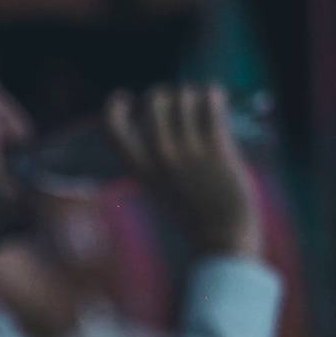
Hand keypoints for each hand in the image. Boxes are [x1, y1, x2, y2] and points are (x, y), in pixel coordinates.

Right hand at [106, 85, 260, 260]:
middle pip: (155, 100)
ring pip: (185, 97)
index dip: (114, 106)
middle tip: (182, 104)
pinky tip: (217, 98)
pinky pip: (211, 104)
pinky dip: (213, 95)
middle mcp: (160, 157)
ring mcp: (188, 153)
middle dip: (168, 95)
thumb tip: (167, 122)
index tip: (125, 97)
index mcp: (141, 169)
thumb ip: (156, 161)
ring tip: (205, 102)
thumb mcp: (161, 189)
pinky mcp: (216, 150)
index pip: (113, 128)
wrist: (222, 241)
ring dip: (195, 95)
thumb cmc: (195, 216)